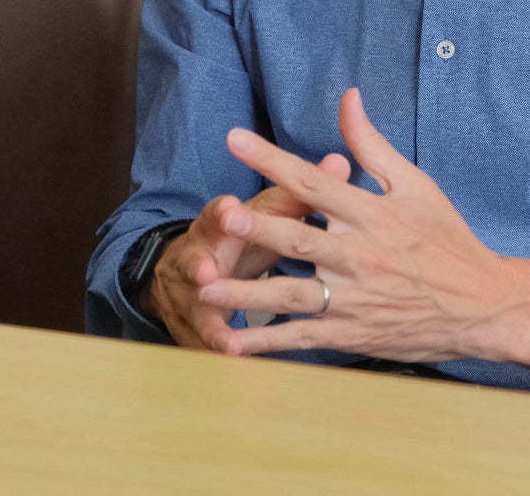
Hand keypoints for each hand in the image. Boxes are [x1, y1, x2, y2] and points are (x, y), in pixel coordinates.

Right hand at [146, 150, 350, 351]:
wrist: (189, 271)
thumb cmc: (240, 234)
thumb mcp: (264, 211)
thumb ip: (300, 191)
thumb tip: (340, 163)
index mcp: (218, 224)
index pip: (219, 214)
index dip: (224, 213)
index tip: (229, 208)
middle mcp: (201, 257)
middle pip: (199, 260)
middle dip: (202, 266)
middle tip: (208, 272)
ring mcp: (193, 294)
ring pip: (200, 307)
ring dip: (210, 320)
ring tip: (222, 337)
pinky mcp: (197, 325)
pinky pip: (205, 341)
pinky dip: (217, 352)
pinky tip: (230, 365)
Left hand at [197, 88, 513, 362]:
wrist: (484, 305)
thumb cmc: (447, 239)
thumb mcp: (414, 184)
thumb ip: (371, 144)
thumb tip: (347, 97)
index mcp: (370, 213)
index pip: (312, 181)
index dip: (272, 159)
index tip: (234, 139)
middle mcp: (359, 255)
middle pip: (298, 240)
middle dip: (258, 229)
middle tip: (220, 218)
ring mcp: (355, 298)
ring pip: (292, 294)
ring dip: (248, 293)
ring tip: (206, 289)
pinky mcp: (353, 333)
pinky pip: (303, 337)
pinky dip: (266, 342)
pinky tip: (230, 344)